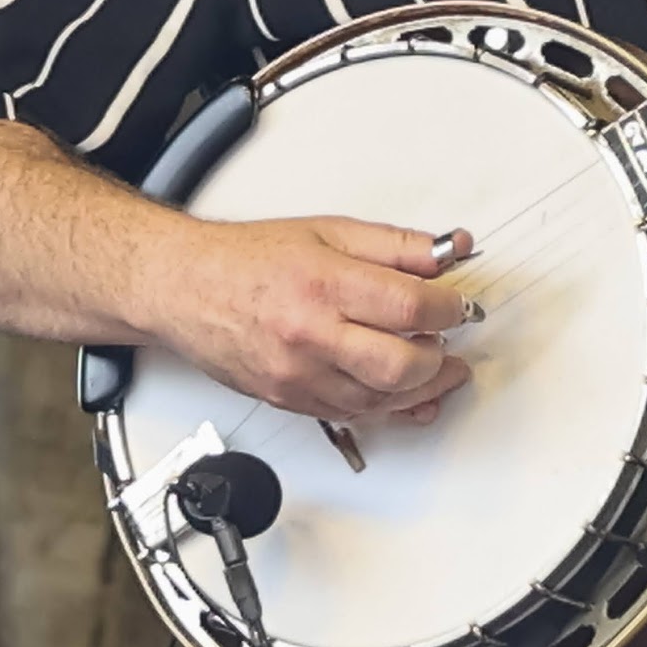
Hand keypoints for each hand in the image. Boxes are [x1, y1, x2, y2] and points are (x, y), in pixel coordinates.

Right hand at [143, 217, 479, 423]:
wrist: (185, 289)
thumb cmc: (249, 259)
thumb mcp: (330, 231)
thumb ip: (396, 246)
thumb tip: (448, 252)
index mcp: (324, 284)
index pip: (409, 306)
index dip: (450, 307)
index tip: (461, 303)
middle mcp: (310, 335)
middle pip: (398, 365)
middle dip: (440, 358)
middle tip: (453, 341)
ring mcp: (298, 375)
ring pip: (378, 401)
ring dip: (421, 389)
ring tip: (439, 368)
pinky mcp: (289, 400)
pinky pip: (351, 416)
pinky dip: (387, 409)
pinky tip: (409, 398)